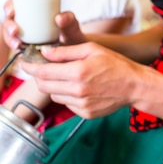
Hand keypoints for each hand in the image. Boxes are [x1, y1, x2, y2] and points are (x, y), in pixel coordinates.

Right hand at [3, 2, 85, 50]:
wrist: (76, 51)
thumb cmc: (71, 33)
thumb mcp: (72, 25)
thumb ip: (69, 20)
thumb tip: (59, 18)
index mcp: (33, 11)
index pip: (15, 5)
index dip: (9, 6)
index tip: (11, 11)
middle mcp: (25, 23)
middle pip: (9, 22)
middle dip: (8, 26)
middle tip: (15, 30)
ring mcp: (24, 37)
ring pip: (10, 36)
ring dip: (10, 39)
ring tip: (18, 44)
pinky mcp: (25, 50)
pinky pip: (16, 49)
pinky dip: (16, 50)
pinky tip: (19, 52)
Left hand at [20, 42, 139, 118]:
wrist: (135, 86)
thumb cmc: (116, 64)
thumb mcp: (92, 49)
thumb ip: (66, 52)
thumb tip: (45, 53)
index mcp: (79, 72)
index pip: (44, 72)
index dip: (31, 67)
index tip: (26, 63)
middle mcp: (78, 90)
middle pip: (44, 86)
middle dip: (40, 77)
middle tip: (44, 69)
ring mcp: (81, 104)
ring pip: (54, 96)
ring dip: (54, 86)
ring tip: (67, 77)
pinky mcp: (85, 113)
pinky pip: (66, 104)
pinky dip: (67, 95)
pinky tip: (79, 88)